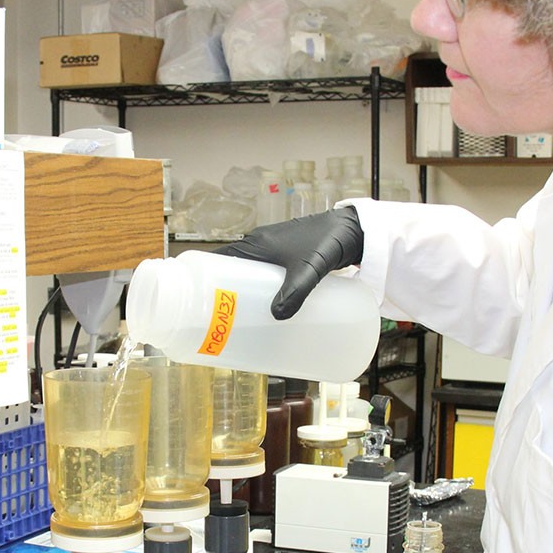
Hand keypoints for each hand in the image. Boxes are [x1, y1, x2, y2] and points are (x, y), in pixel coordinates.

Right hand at [217, 206, 363, 318]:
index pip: (221, 260)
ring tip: (239, 321)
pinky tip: (266, 312)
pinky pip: (266, 280)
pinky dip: (261, 294)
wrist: (354, 231)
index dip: (207, 277)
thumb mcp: (310, 269)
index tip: (197, 300)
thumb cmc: (329, 241)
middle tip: (219, 320)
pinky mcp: (289, 262)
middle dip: (224, 294)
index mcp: (257, 243)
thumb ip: (296, 291)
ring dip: (243, 296)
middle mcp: (262, 247)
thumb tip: (277, 317)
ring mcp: (276, 255)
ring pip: (250, 277)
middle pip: (233, 272)